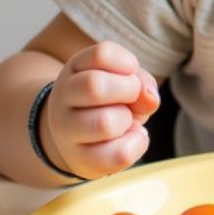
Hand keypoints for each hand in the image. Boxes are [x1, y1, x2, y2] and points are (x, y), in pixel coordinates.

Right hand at [42, 41, 159, 179]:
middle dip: (129, 91)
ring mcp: (67, 131)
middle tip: (131, 98)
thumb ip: (142, 82)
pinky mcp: (81, 160)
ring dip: (127, 120)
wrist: (77, 137)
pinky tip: (132, 138)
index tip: (129, 73)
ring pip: (105, 123)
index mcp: (76, 68)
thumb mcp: (125, 82)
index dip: (127, 63)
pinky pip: (117, 155)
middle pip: (95, 87)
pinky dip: (137, 144)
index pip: (102, 54)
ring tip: (126, 121)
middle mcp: (64, 97)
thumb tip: (150, 98)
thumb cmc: (109, 102)